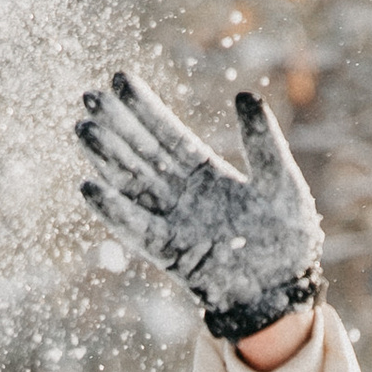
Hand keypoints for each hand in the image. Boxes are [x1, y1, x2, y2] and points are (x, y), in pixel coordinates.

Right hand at [75, 69, 323, 344]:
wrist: (287, 291)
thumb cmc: (290, 239)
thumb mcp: (280, 180)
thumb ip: (261, 142)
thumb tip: (243, 95)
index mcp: (207, 176)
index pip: (168, 135)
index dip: (144, 108)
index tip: (120, 79)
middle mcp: (184, 197)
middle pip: (142, 155)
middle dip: (116, 126)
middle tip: (88, 97)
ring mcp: (175, 224)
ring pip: (132, 185)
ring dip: (107, 159)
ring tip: (82, 129)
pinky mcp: (171, 255)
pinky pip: (138, 229)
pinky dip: (114, 211)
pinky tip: (89, 187)